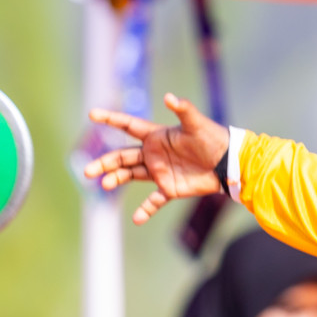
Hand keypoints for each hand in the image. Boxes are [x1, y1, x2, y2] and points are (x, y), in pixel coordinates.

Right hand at [84, 94, 230, 224]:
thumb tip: (169, 97)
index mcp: (156, 136)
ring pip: (131, 175)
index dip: (110, 119)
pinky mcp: (170, 188)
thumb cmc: (213, 138)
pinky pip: (154, 201)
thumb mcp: (196, 123)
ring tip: (104, 185)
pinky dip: (145, 210)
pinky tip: (136, 219)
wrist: (228, 163)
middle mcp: (154, 153)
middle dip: (105, 163)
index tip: (92, 114)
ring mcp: (160, 171)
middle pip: (123, 156)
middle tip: (88, 170)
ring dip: (116, 179)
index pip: (128, 125)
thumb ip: (183, 109)